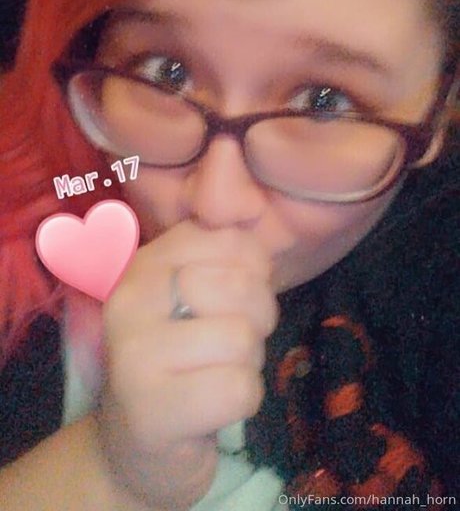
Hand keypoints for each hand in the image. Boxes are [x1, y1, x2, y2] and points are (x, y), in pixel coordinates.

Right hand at [94, 221, 278, 510]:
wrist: (137, 446)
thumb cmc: (185, 359)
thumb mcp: (203, 292)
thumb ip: (229, 249)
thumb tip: (250, 206)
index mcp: (146, 261)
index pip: (231, 240)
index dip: (255, 272)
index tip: (229, 301)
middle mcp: (130, 297)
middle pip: (242, 286)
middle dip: (257, 319)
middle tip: (228, 344)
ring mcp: (134, 353)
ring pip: (242, 339)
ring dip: (247, 364)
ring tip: (215, 374)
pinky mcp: (150, 410)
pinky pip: (238, 389)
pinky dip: (243, 402)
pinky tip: (212, 408)